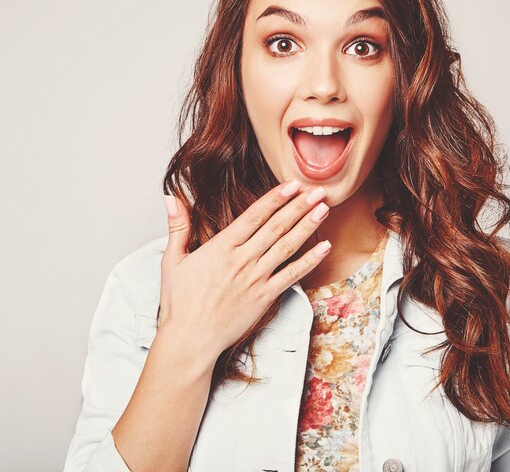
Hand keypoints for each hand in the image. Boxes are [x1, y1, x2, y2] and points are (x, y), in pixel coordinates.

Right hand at [159, 181, 330, 359]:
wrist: (190, 339)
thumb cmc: (180, 302)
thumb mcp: (173, 260)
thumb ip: (177, 226)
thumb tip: (171, 198)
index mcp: (221, 247)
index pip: (254, 216)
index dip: (275, 198)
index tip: (292, 185)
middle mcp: (242, 260)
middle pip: (276, 227)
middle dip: (298, 206)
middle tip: (318, 190)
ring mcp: (256, 278)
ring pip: (287, 246)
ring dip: (307, 226)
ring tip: (324, 208)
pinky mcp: (265, 297)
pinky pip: (292, 276)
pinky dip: (310, 261)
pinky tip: (324, 247)